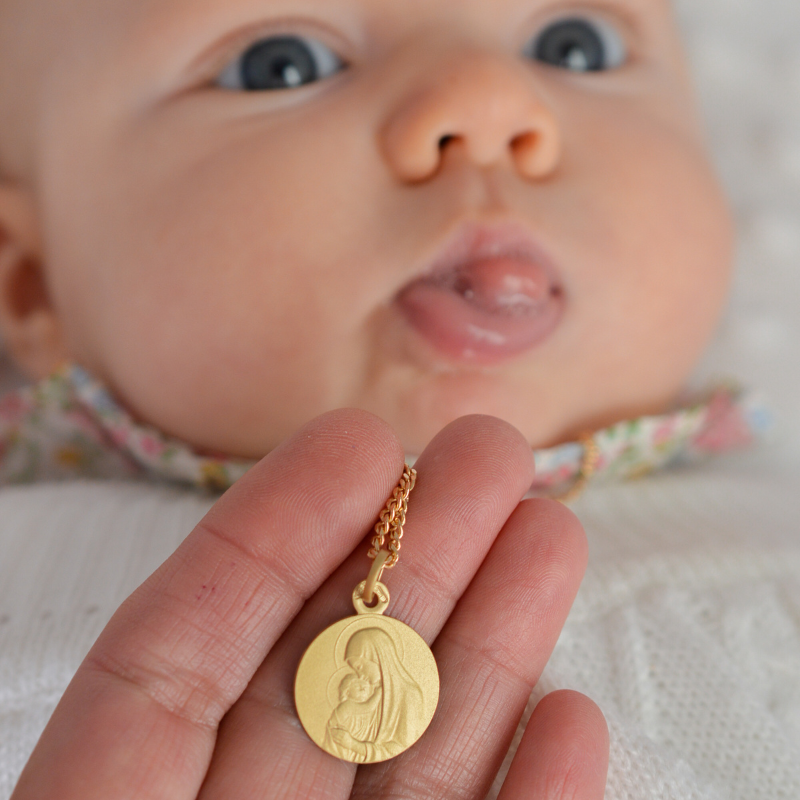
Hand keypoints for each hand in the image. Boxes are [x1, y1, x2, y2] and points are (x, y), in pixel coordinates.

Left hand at [12, 411, 607, 799]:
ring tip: (551, 534)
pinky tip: (574, 715)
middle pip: (325, 679)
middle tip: (492, 449)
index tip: (361, 441)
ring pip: (417, 754)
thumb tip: (231, 597)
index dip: (273, 531)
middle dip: (414, 555)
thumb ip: (122, 753)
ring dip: (494, 648)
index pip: (185, 649)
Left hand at [330, 729, 362, 753]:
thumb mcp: (346, 730)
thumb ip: (341, 726)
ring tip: (331, 733)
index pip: (337, 730)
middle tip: (330, 730)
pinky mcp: (341, 744)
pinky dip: (334, 739)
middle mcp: (343, 736)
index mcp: (344, 732)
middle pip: (336, 734)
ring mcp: (342, 740)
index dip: (334, 729)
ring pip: (335, 737)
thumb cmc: (348, 735)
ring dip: (332, 735)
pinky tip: (333, 738)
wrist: (351, 743)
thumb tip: (336, 724)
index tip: (331, 728)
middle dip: (332, 732)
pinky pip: (336, 741)